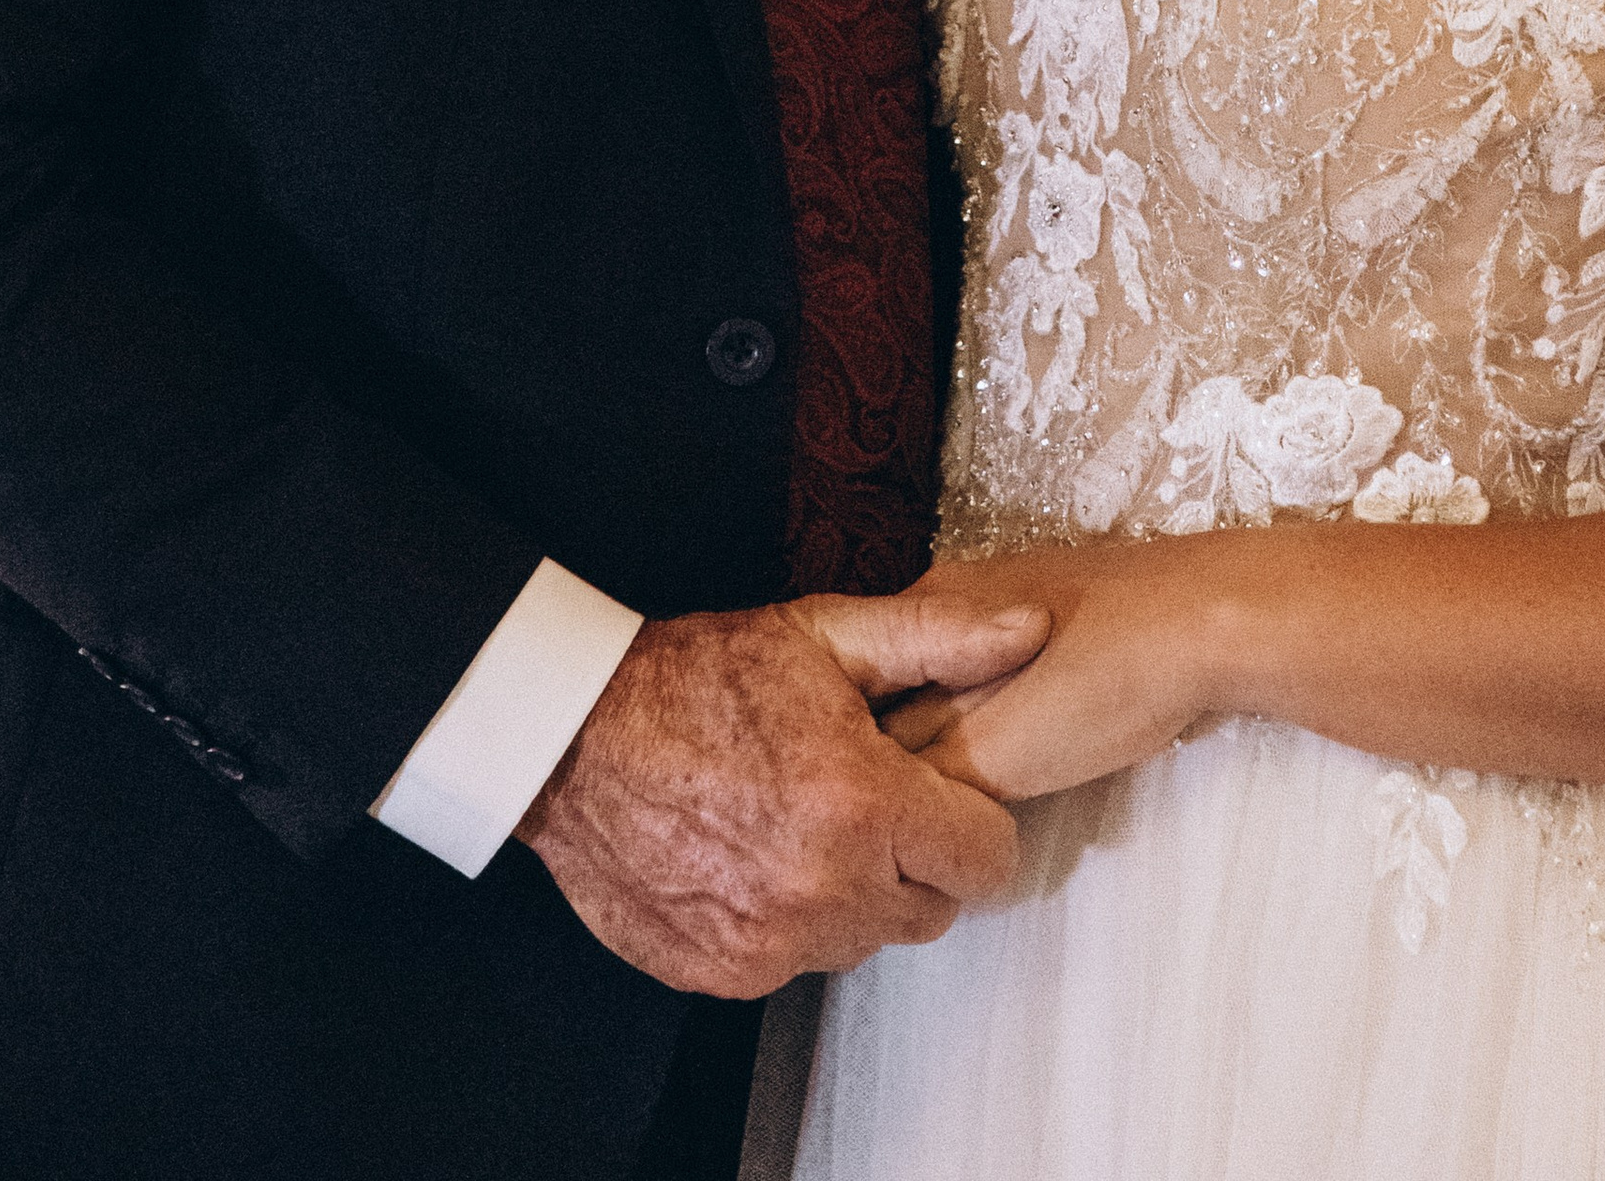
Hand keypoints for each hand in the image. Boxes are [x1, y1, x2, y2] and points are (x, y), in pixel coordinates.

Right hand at [516, 581, 1048, 992]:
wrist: (574, 738)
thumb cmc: (699, 677)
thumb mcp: (824, 634)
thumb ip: (938, 638)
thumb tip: (1030, 632)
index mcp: (862, 806)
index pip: (986, 859)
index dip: (971, 819)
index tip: (937, 788)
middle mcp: (824, 889)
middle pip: (933, 906)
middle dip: (916, 854)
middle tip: (864, 795)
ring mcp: (771, 943)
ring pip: (866, 938)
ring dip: (854, 890)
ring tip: (803, 818)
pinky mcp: (725, 972)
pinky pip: (796, 962)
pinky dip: (790, 919)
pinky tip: (755, 855)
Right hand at [881, 542, 1217, 806]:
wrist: (1224, 620)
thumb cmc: (1107, 681)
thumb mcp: (994, 748)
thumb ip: (922, 777)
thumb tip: (879, 810)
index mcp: (929, 612)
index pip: (864, 702)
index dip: (865, 765)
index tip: (874, 822)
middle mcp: (964, 593)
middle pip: (909, 689)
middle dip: (908, 754)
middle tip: (928, 817)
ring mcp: (1021, 597)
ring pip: (961, 685)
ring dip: (961, 740)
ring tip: (984, 792)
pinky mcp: (1074, 616)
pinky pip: (1011, 676)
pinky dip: (1010, 717)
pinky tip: (1040, 745)